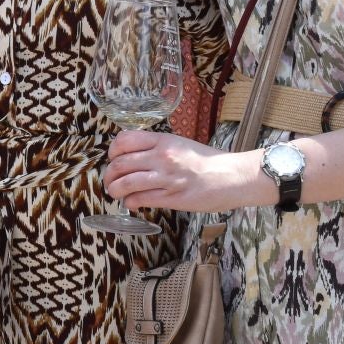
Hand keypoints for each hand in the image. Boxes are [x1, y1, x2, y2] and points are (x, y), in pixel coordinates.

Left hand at [104, 127, 255, 213]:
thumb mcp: (180, 145)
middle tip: (110, 180)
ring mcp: (166, 178)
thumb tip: (134, 157)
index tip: (113, 159)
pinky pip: (140, 200)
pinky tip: (132, 203)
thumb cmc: (209, 162)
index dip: (112, 151)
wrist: (234, 177)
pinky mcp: (172, 198)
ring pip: (125, 183)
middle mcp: (162, 157)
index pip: (124, 140)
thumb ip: (157, 148)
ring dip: (115, 190)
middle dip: (109, 174)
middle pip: (120, 163)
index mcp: (163, 141)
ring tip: (115, 193)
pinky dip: (130, 202)